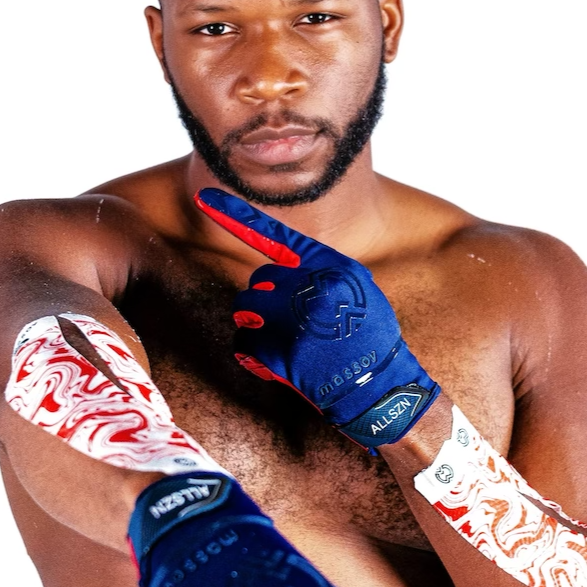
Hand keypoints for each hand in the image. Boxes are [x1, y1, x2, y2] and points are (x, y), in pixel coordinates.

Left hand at [196, 188, 439, 449]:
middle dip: (263, 302)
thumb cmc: (369, 343)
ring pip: (244, 308)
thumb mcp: (359, 293)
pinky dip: (255, 358)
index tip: (203, 196)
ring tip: (280, 344)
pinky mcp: (282, 352)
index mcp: (333, 268)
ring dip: (255, 326)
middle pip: (258, 280)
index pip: (278, 236)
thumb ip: (321, 278)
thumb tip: (281, 274)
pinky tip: (278, 369)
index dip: (236, 216)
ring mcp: (295, 319)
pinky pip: (244, 344)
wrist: (383, 390)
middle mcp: (312, 288)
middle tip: (284, 325)